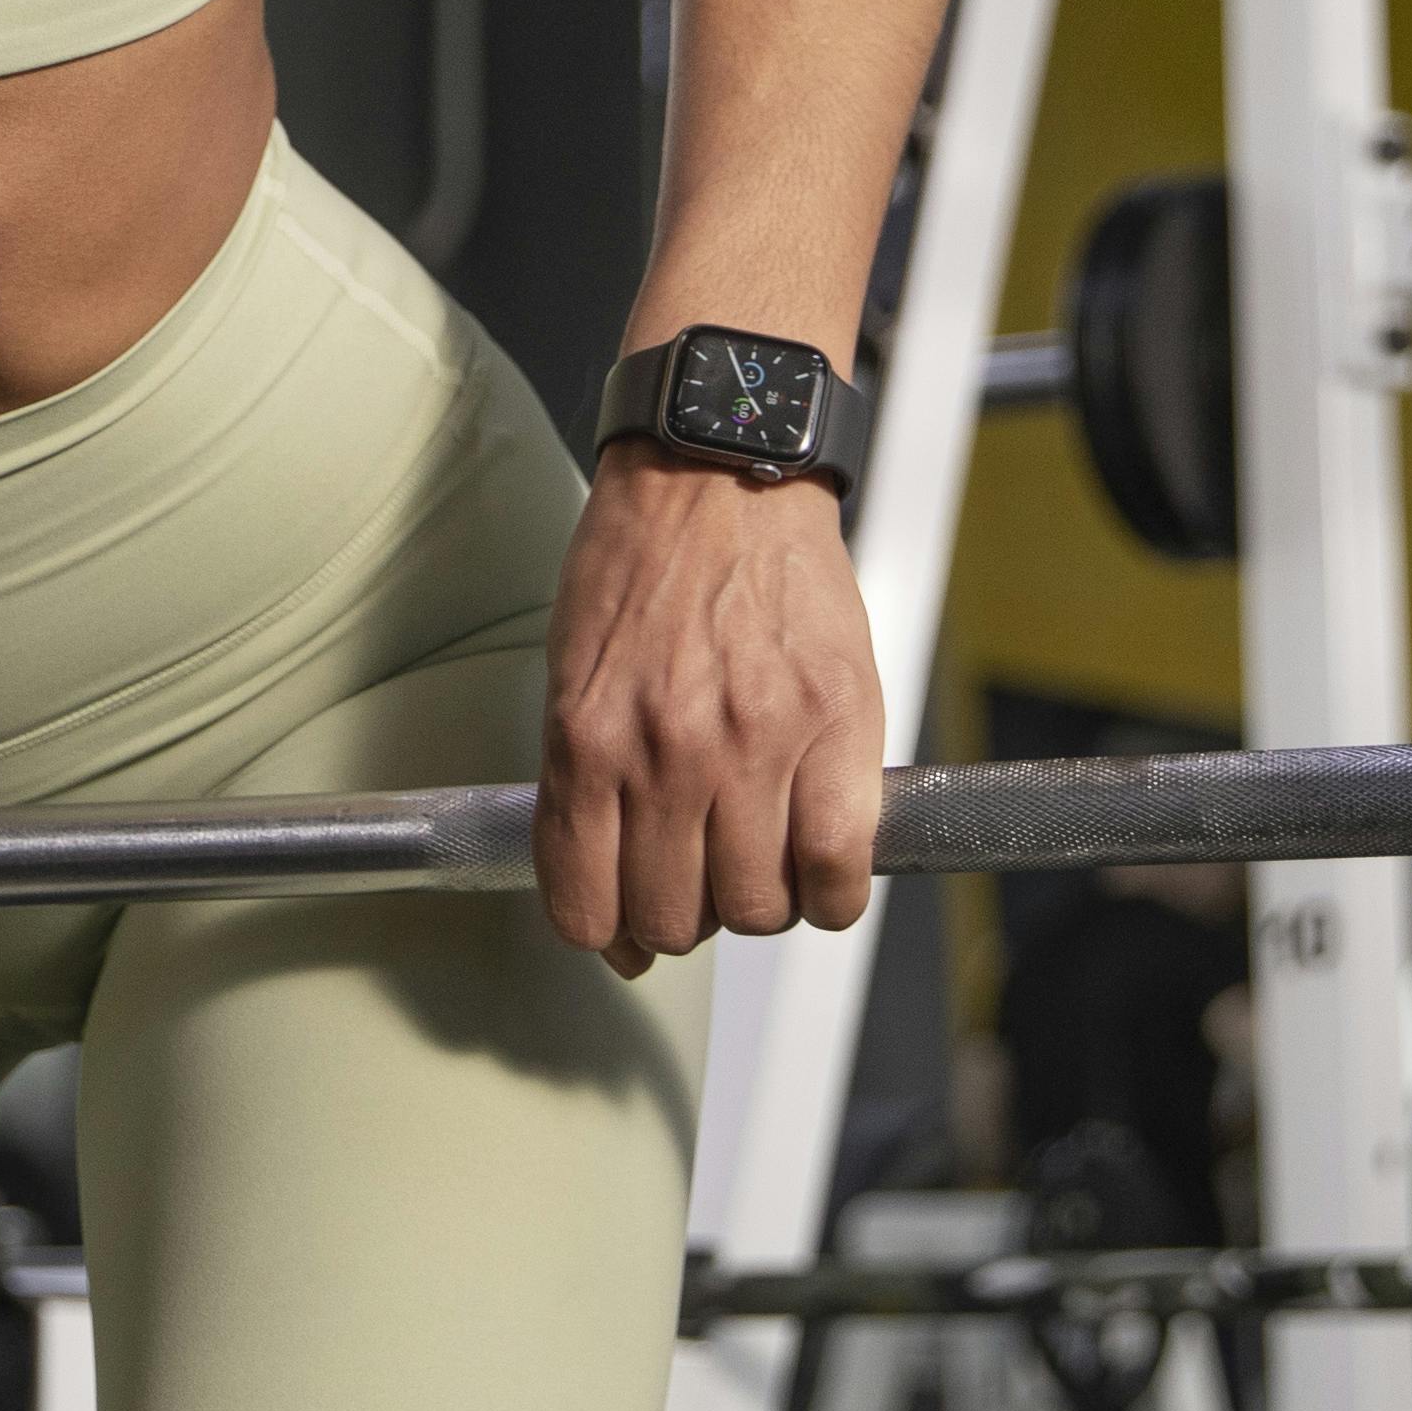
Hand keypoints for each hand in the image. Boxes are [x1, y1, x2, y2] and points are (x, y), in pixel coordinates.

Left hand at [534, 426, 884, 970]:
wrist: (718, 474)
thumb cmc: (641, 564)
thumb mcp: (575, 672)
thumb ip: (584, 782)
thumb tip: (608, 896)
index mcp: (587, 742)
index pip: (585, 906)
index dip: (610, 936)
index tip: (628, 931)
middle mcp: (665, 755)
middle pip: (676, 920)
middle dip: (686, 918)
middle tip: (701, 877)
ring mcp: (755, 744)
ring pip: (757, 908)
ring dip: (760, 905)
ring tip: (764, 859)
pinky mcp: (834, 726)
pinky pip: (837, 871)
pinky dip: (831, 896)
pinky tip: (822, 871)